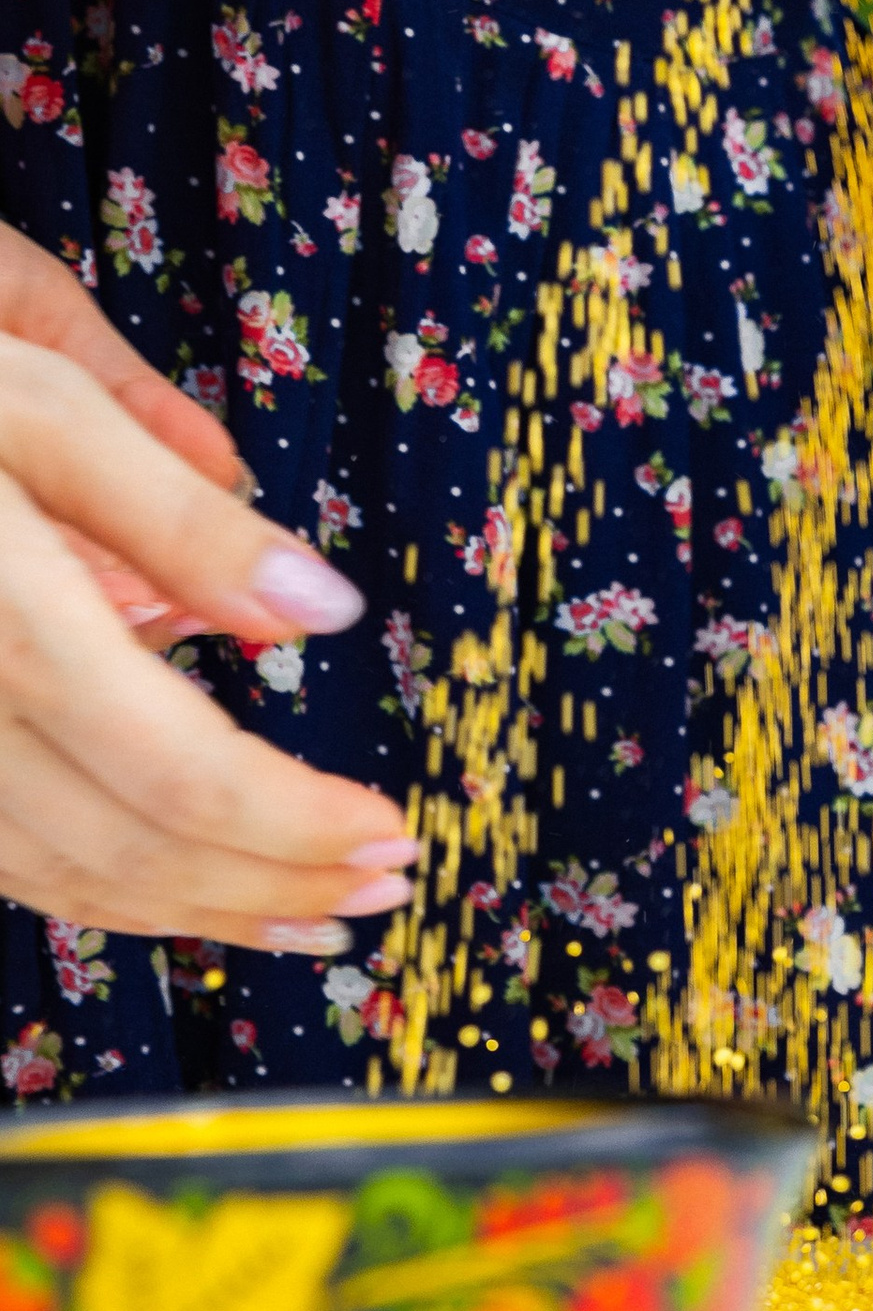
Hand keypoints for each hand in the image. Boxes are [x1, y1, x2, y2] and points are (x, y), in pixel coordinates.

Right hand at [0, 329, 416, 949]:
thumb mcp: (35, 392)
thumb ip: (176, 514)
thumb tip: (324, 612)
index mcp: (5, 619)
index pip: (182, 774)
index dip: (297, 827)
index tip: (395, 831)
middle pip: (129, 848)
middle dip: (272, 887)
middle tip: (386, 890)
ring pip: (59, 876)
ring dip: (197, 910)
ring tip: (310, 918)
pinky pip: (1, 856)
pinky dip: (101, 889)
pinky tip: (176, 884)